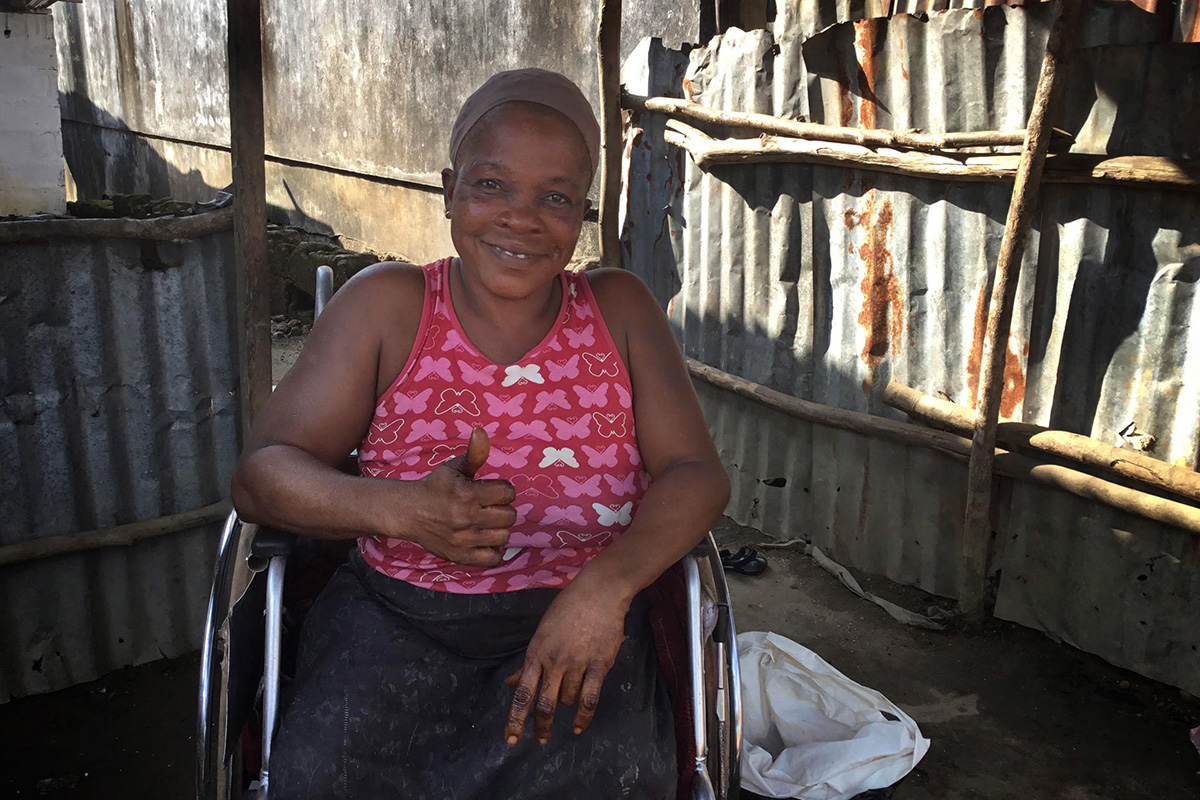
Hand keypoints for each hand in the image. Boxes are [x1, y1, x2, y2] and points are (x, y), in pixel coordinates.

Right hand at [393, 427, 516, 566]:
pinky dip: (493, 550)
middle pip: (509, 516)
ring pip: (504, 537)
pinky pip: (492, 558)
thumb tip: (481, 432)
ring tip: (488, 522)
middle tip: (491, 506)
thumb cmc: (434, 488)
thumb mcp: (453, 468)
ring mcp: (463, 540)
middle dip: (503, 509)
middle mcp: (466, 518)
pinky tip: (485, 539)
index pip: (507, 493)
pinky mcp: (460, 556)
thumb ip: (474, 454)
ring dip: (499, 529)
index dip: (504, 490)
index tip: (493, 490)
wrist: (408, 512)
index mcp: (466, 494)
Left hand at [503, 576, 629, 745]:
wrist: (599, 593)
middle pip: (544, 704)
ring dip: (565, 703)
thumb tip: (511, 684)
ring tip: (569, 691)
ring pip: (567, 699)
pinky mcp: (599, 665)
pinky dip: (583, 716)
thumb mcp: (541, 633)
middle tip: (540, 740)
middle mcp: (554, 661)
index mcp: (536, 653)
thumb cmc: (567, 609)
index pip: (522, 692)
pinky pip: (589, 698)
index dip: (515, 718)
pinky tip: (578, 727)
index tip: (510, 739)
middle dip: (540, 726)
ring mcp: (577, 663)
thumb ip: (527, 663)